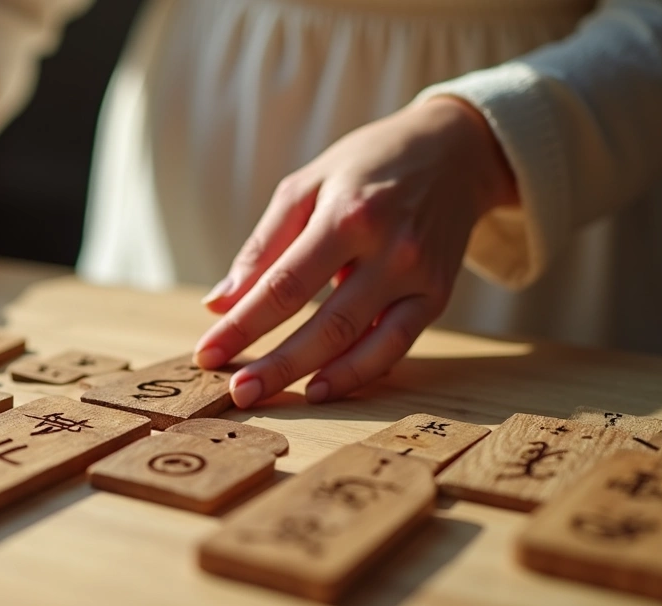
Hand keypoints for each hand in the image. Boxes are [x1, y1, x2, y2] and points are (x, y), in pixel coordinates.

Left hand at [193, 97, 517, 406]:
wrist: (454, 151)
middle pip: (324, 323)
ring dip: (311, 375)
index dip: (242, 326)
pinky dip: (359, 372)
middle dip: (275, 364)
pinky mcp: (437, 295)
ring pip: (361, 341)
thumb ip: (262, 246)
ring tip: (268, 397)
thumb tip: (219, 305)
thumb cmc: (365, 167)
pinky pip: (396, 345)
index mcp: (347, 215)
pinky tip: (322, 389)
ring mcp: (418, 276)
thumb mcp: (306, 185)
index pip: (283, 285)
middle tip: (236, 392)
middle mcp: (389, 248)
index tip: (207, 352)